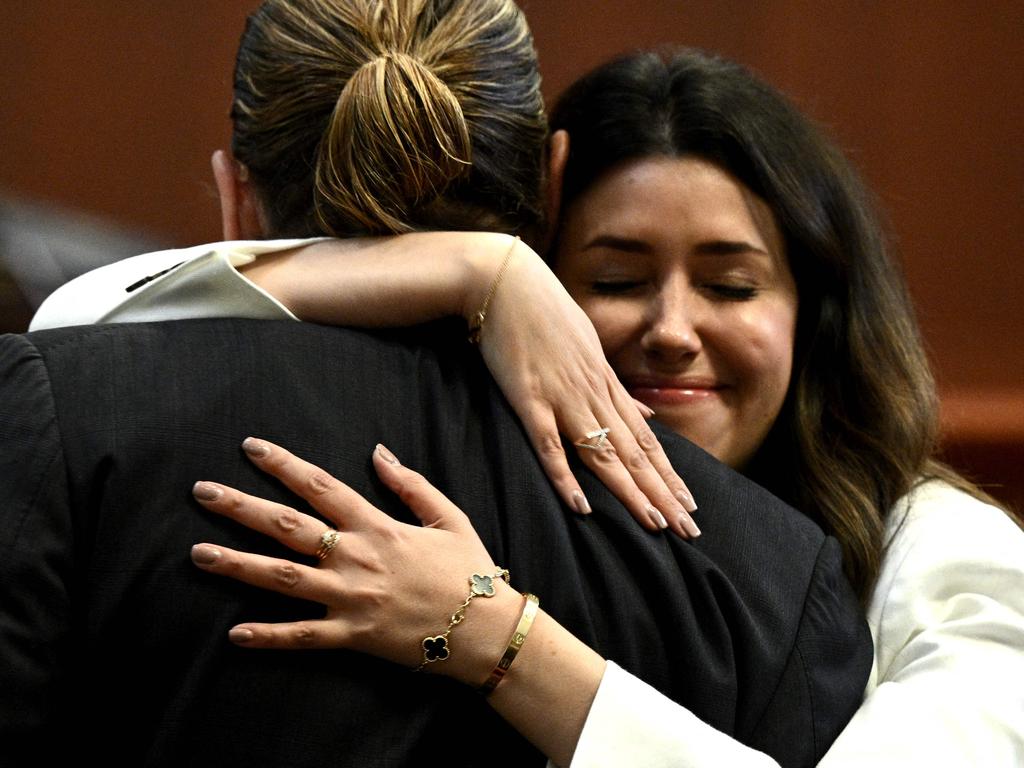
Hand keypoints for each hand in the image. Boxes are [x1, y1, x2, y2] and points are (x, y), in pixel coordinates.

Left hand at [190, 438, 522, 684]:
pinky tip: (234, 634)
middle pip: (287, 527)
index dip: (283, 464)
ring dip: (238, 565)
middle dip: (241, 507)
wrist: (484, 630)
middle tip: (203, 492)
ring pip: (282, 578)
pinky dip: (268, 636)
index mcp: (377, 526)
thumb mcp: (448, 517)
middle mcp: (355, 558)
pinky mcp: (351, 636)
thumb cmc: (468, 572)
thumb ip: (410, 484)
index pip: (319, 486)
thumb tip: (378, 452)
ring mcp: (349, 598)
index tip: (251, 447)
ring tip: (198, 554)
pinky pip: (302, 637)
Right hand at [469, 239, 699, 537]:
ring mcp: (562, 397)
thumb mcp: (591, 347)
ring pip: (603, 454)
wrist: (506, 281)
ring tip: (654, 524)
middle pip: (634, 454)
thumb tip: (647, 415)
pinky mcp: (529, 398)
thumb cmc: (546, 314)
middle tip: (689, 530)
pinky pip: (548, 444)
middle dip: (663, 494)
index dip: (669, 476)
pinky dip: (564, 476)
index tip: (690, 506)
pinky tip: (580, 505)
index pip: (646, 440)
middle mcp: (593, 394)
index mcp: (606, 384)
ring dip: (630, 492)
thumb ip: (617, 387)